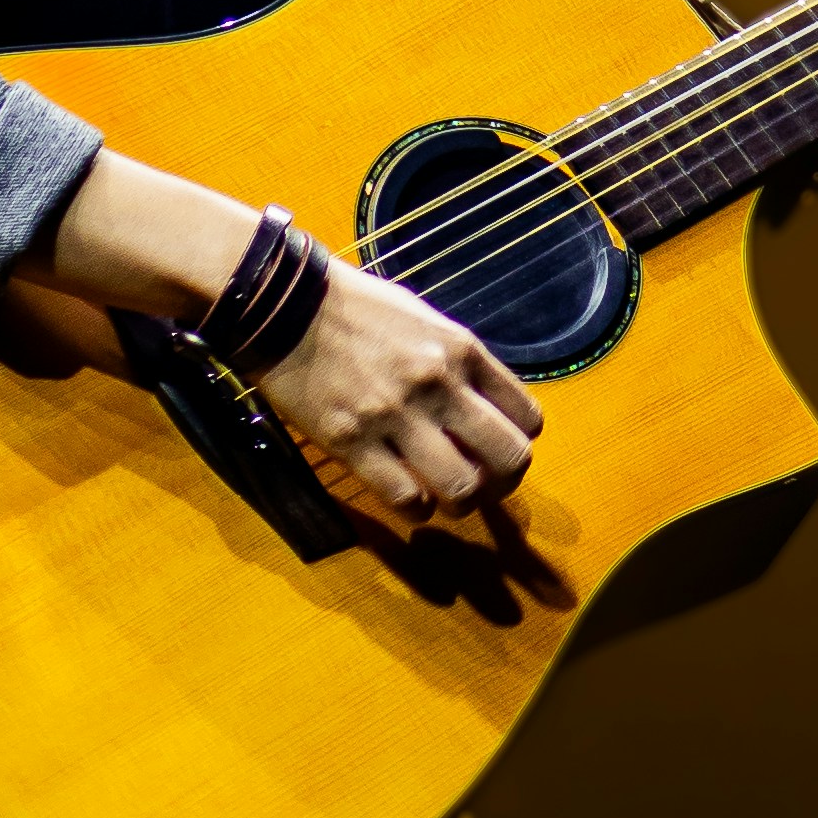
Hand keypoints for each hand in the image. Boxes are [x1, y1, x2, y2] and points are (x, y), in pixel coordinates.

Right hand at [257, 260, 543, 526]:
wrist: (291, 308)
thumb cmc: (361, 310)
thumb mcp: (426, 321)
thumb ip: (460, 363)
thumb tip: (486, 408)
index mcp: (461, 349)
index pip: (526, 416)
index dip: (519, 443)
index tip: (500, 450)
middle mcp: (438, 383)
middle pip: (508, 458)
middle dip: (504, 482)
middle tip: (486, 486)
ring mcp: (397, 416)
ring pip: (462, 488)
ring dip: (461, 503)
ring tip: (448, 496)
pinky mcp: (354, 444)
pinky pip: (406, 498)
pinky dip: (417, 509)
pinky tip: (410, 498)